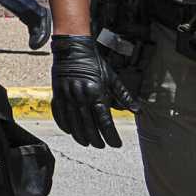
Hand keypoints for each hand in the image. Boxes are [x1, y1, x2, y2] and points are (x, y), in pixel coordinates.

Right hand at [50, 34, 131, 148]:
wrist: (73, 49)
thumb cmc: (94, 63)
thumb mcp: (112, 78)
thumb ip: (124, 96)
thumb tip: (137, 110)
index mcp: (96, 93)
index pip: (105, 122)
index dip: (111, 136)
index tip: (116, 144)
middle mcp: (81, 96)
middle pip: (88, 126)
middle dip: (96, 139)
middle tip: (102, 146)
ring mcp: (67, 96)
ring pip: (73, 123)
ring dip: (80, 136)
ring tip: (87, 143)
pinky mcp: (57, 93)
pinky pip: (59, 113)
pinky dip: (64, 124)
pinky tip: (70, 131)